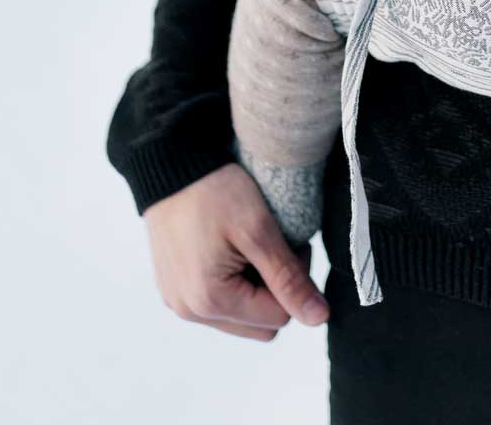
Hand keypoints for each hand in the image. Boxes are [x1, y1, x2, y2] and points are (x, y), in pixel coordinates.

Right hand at [143, 162, 328, 340]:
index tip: (290, 244)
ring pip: (240, 318)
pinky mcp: (173, 289)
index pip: (279, 316)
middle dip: (276, 291)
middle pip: (259, 325)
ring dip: (255, 290)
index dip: (295, 281)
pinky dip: (232, 285)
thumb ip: (288, 279)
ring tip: (250, 248)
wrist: (171, 164)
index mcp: (211, 302)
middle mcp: (190, 312)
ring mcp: (178, 302)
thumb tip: (319, 318)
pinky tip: (230, 250)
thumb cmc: (215, 191)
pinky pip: (216, 305)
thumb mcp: (259, 231)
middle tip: (273, 247)